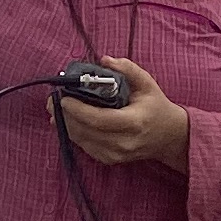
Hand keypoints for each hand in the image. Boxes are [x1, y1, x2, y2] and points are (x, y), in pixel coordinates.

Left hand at [59, 55, 189, 168]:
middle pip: (85, 131)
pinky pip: (84, 147)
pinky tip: (68, 121)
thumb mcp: (147, 84)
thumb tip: (104, 60)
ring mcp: (116, 154)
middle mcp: (123, 142)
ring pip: (81, 140)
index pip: (98, 119)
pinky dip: (73, 133)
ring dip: (65, 124)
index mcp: (133, 122)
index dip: (77, 109)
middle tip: (52, 100)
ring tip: (56, 108)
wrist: (169, 137)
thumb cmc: (156, 107)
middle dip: (65, 115)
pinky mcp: (109, 160)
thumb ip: (127, 69)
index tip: (63, 97)